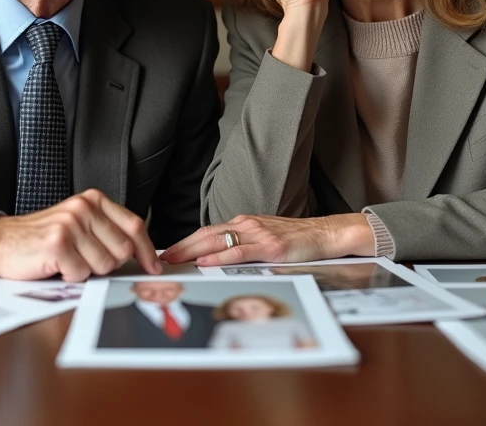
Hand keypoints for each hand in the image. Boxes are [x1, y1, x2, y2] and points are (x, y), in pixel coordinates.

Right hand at [0, 189, 161, 281]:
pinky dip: (69, 277)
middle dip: (108, 264)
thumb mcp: (78, 226)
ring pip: (104, 265)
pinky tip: (55, 266)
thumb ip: (106, 232)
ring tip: (67, 261)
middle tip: (84, 261)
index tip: (153, 267)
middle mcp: (83, 207)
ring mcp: (71, 224)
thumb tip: (141, 255)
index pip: (134, 225)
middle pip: (123, 250)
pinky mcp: (57, 243)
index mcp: (93, 200)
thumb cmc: (41, 238)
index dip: (146, 250)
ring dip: (86, 272)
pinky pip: (81, 274)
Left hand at [160, 213, 374, 266]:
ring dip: (192, 251)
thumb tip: (216, 258)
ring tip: (174, 260)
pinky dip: (221, 256)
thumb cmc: (295, 238)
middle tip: (161, 257)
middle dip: (181, 246)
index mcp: (243, 224)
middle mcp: (247, 225)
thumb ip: (242, 244)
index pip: (207, 232)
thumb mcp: (264, 238)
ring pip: (218, 240)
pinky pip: (241, 252)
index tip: (167, 252)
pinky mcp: (271, 247)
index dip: (185, 242)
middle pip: (205, 234)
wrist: (324, 233)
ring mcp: (258, 235)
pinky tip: (207, 261)